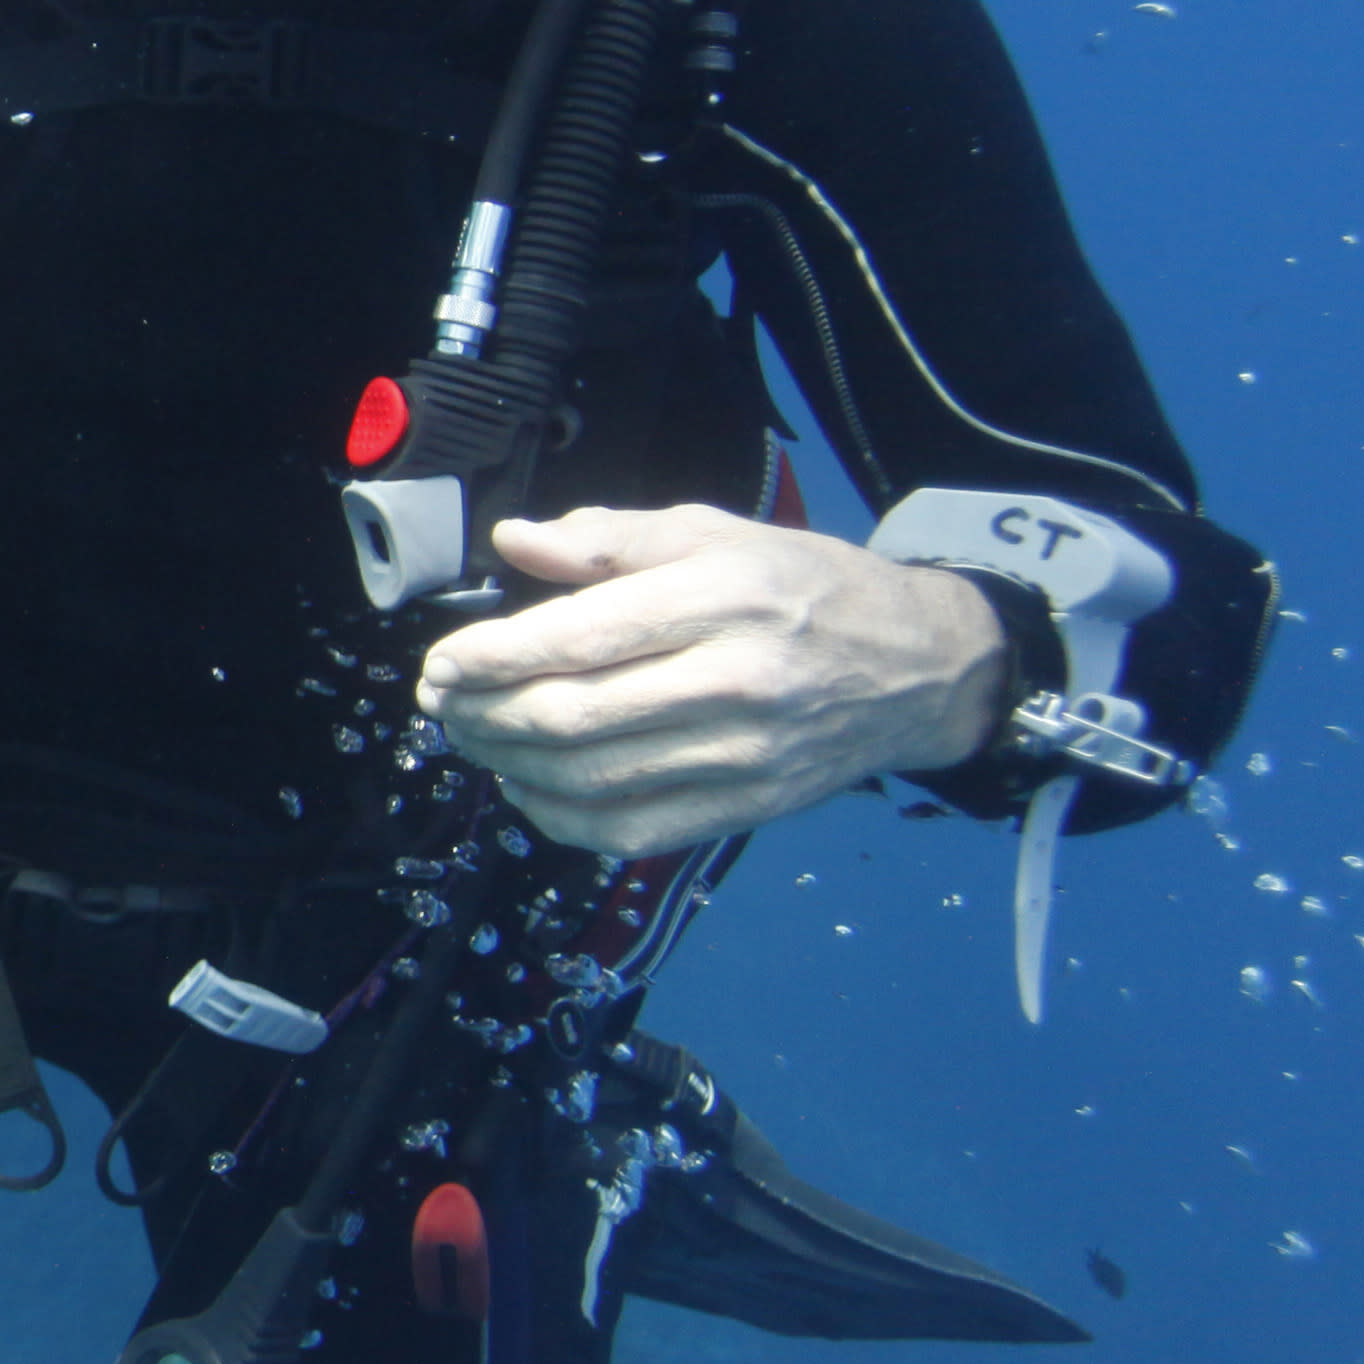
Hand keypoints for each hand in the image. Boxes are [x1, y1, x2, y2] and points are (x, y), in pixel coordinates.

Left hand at [412, 504, 1017, 860]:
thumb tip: (514, 541)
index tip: (443, 661)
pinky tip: (528, 789)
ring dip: (509, 765)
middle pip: (574, 715)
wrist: (921, 666)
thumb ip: (610, 537)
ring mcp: (743, 755)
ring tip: (472, 739)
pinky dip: (560, 819)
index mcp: (720, 598)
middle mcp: (733, 681)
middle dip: (484, 715)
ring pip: (593, 779)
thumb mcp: (716, 532)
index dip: (491, 657)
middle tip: (441, 705)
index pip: (580, 637)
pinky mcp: (749, 806)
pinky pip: (632, 831)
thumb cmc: (806, 586)